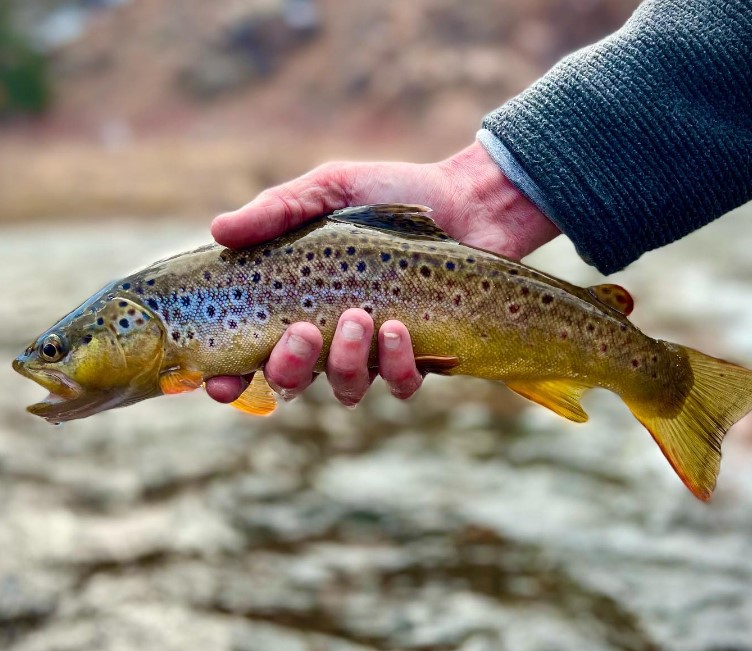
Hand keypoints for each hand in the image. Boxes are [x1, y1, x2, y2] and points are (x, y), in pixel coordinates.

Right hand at [205, 140, 558, 404]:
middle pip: (292, 380)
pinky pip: (400, 384)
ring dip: (347, 362)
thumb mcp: (328, 190)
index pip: (251, 352)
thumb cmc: (388, 195)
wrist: (464, 202)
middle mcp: (329, 335)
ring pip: (346, 387)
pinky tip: (398, 328)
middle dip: (289, 366)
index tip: (220, 380)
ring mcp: (373, 350)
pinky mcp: (418, 355)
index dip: (230, 377)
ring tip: (360, 319)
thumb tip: (219, 230)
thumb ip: (277, 210)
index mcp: (297, 301)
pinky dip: (397, 365)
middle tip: (304, 331)